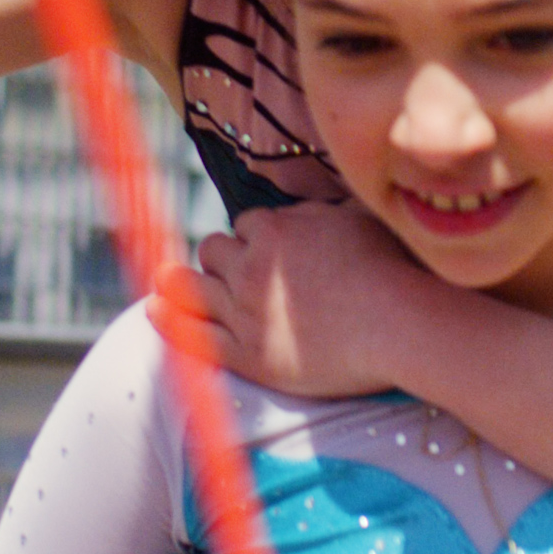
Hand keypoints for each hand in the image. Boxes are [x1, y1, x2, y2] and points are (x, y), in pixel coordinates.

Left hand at [161, 204, 436, 400]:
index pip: (247, 224)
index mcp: (276, 230)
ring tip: (168, 279)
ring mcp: (245, 311)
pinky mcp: (248, 354)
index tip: (267, 252)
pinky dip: (169, 319)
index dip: (255, 238)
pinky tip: (153, 310)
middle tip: (235, 272)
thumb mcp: (359, 217)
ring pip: (193, 285)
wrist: (399, 322)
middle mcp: (252, 266)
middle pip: (214, 251)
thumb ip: (327, 208)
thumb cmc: (391, 268)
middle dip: (222, 258)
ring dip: (182, 280)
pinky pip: (193, 334)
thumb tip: (316, 199)